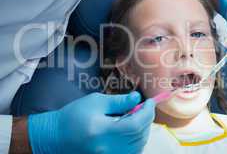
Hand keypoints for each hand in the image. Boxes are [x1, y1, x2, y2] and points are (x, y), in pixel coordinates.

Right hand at [28, 92, 154, 153]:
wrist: (56, 137)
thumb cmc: (74, 116)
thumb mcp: (96, 102)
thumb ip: (119, 101)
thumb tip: (137, 98)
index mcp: (104, 132)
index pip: (136, 124)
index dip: (147, 112)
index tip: (150, 101)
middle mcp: (109, 149)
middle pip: (139, 136)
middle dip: (147, 119)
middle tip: (145, 107)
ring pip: (139, 146)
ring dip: (143, 130)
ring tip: (137, 116)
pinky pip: (132, 152)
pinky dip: (137, 140)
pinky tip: (132, 130)